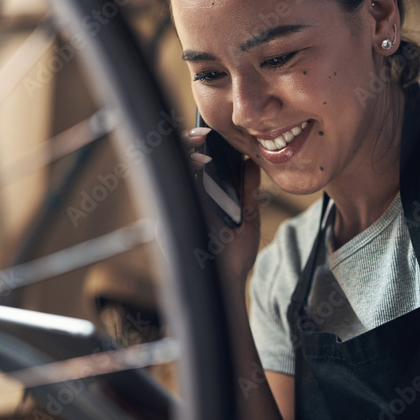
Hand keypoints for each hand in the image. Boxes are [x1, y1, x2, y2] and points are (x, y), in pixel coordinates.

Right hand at [181, 127, 263, 289]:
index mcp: (198, 200)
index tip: (207, 134)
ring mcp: (173, 215)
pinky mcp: (169, 225)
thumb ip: (248, 190)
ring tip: (203, 149)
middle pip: (172, 164)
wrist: (227, 285)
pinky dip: (185, 176)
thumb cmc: (235, 256)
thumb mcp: (248, 216)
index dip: (191, 144)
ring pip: (169, 175)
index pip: (187, 164)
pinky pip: (171, 195)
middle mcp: (182, 205)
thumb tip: (250, 163)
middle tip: (201, 134)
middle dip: (182, 142)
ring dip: (183, 155)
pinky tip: (201, 166)